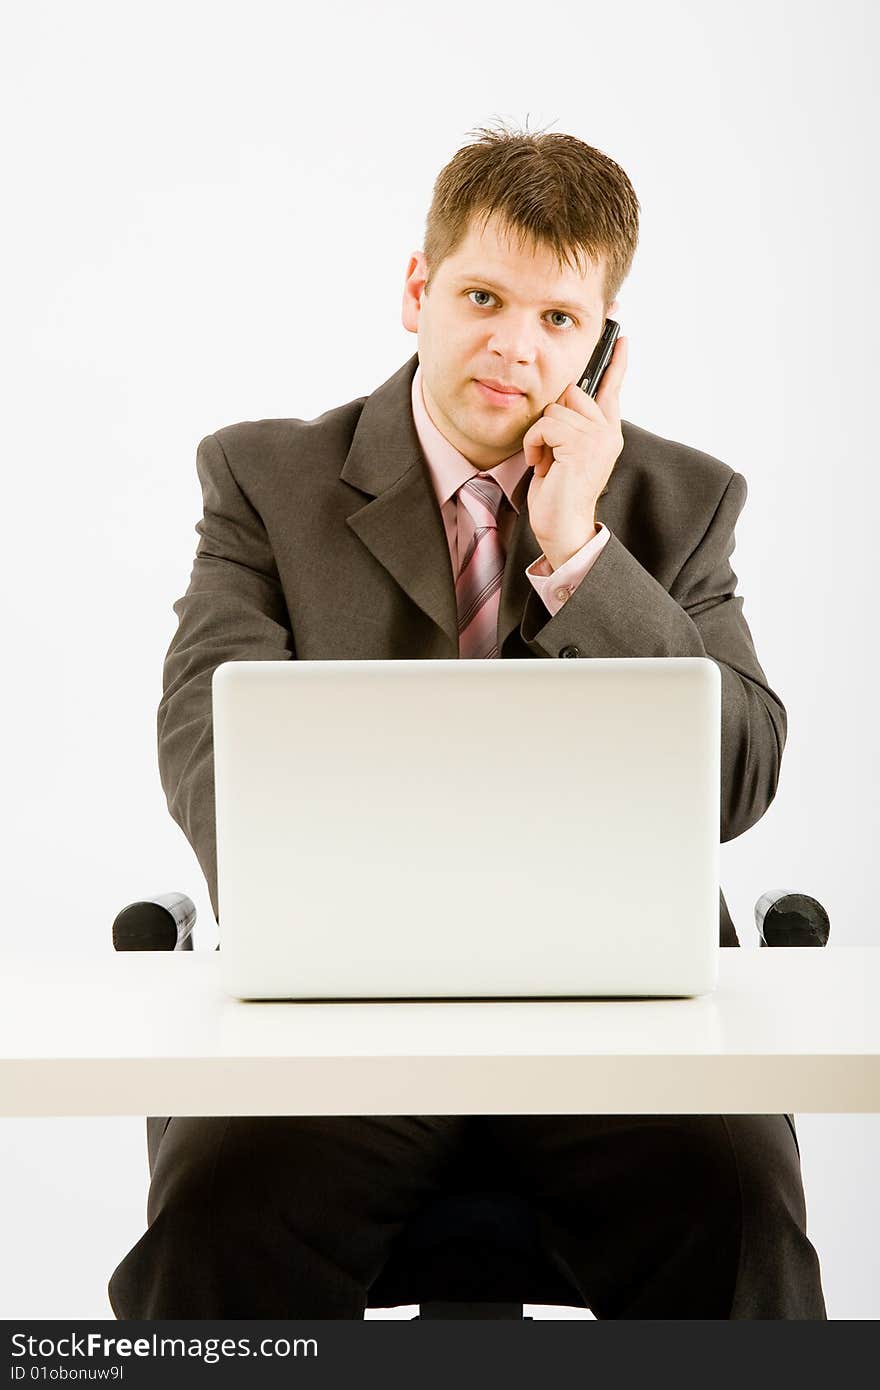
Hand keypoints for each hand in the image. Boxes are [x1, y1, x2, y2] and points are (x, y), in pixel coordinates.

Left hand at [523, 336, 627, 568]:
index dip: (616, 361)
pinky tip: (541, 464)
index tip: (622, 335)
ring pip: (555, 408)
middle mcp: (608, 431)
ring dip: (540, 435)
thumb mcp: (563, 451)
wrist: (562, 528)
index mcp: (607, 431)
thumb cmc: (557, 494)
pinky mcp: (583, 445)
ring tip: (546, 461)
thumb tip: (565, 394)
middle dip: (551, 418)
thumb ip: (569, 424)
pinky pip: (546, 423)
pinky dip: (535, 443)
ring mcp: (599, 438)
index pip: (612, 387)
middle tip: (550, 451)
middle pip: (571, 392)